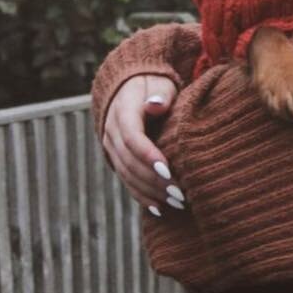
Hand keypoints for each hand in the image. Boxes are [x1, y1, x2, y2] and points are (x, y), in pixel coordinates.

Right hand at [101, 74, 187, 216]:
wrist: (129, 87)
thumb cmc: (152, 85)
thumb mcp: (159, 84)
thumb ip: (160, 96)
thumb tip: (154, 105)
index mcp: (122, 111)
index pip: (132, 138)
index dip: (148, 156)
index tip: (169, 170)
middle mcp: (112, 131)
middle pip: (129, 161)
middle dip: (154, 180)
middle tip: (181, 193)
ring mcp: (111, 147)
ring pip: (127, 175)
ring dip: (151, 191)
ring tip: (177, 202)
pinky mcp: (116, 158)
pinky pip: (126, 180)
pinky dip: (141, 196)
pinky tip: (159, 208)